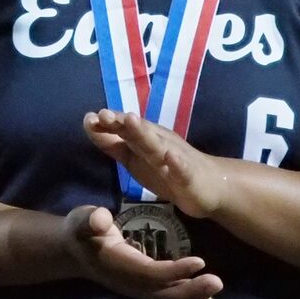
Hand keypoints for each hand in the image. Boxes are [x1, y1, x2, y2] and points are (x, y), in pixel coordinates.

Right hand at [59, 204, 222, 298]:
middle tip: (217, 281)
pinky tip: (204, 295)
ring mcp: (135, 289)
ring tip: (215, 287)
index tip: (200, 262)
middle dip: (191, 290)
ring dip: (192, 297)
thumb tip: (101, 219)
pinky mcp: (141, 288)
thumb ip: (90, 220)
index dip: (175, 270)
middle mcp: (129, 283)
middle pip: (163, 294)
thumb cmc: (81, 230)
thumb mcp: (82, 219)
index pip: (151, 273)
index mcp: (119, 265)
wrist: (72, 250)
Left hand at [83, 110, 228, 219]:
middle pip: (138, 131)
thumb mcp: (135, 157)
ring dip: (144, 132)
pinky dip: (177, 162)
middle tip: (104, 113)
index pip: (123, 128)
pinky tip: (170, 156)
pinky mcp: (189, 176)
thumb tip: (91, 125)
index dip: (107, 123)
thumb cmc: (167, 169)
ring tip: (131, 120)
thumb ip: (113, 144)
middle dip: (122, 122)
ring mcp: (175, 158)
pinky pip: (182, 169)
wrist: (210, 185)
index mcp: (145, 138)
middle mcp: (159, 142)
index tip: (88, 118)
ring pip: (157, 145)